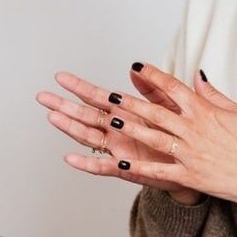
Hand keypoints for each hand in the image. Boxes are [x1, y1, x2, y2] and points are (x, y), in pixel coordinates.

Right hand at [36, 71, 198, 199]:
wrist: (194, 165)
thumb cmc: (178, 135)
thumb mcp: (167, 105)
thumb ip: (152, 88)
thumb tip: (136, 67)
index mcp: (126, 113)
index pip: (98, 97)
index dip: (80, 87)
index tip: (61, 77)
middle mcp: (118, 130)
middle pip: (86, 115)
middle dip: (64, 105)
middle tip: (43, 96)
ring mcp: (119, 149)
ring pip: (89, 137)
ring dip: (70, 128)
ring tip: (52, 117)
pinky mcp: (126, 169)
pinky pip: (103, 167)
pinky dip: (86, 163)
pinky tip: (70, 158)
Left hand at [107, 63, 236, 217]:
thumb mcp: (234, 110)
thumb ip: (211, 93)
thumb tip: (196, 74)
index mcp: (204, 112)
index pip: (174, 88)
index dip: (154, 76)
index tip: (138, 67)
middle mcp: (194, 130)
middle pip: (157, 112)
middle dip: (132, 103)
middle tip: (111, 95)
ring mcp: (190, 153)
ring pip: (155, 138)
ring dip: (132, 129)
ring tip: (113, 121)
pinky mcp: (189, 175)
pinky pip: (161, 171)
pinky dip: (141, 167)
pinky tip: (123, 163)